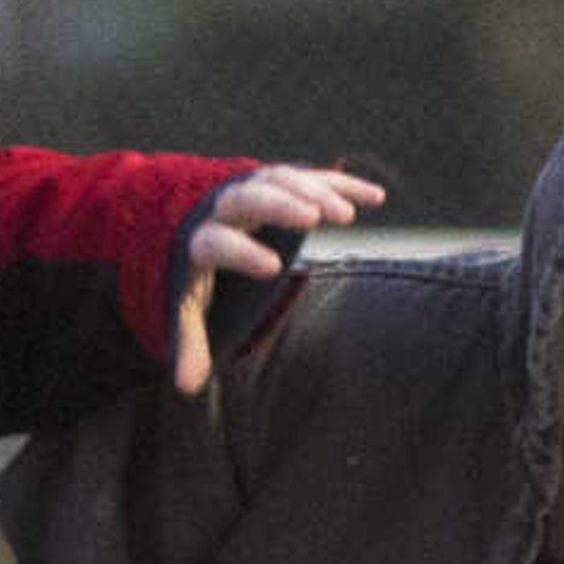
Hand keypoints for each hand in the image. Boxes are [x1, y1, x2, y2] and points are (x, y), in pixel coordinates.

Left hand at [170, 164, 383, 393]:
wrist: (196, 222)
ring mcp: (254, 188)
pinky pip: (312, 177)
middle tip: (313, 218)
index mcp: (200, 241)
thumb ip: (190, 340)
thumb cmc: (196, 274)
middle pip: (249, 197)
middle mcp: (225, 207)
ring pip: (282, 179)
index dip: (242, 253)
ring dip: (315, 192)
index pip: (217, 242)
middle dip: (280, 205)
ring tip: (346, 216)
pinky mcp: (280, 183)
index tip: (273, 268)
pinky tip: (377, 197)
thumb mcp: (189, 307)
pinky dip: (343, 184)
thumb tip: (186, 386)